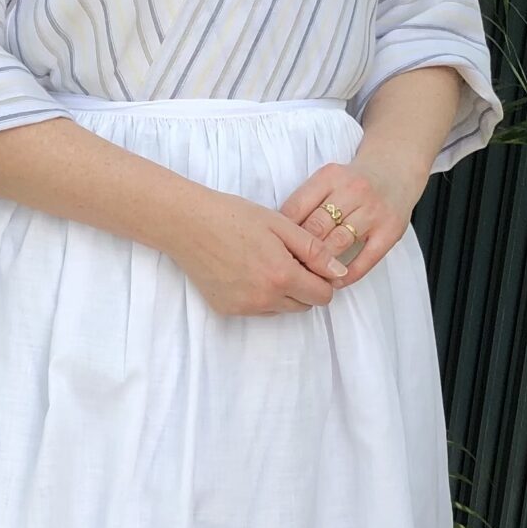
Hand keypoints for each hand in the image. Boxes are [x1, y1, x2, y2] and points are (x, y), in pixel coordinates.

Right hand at [165, 188, 357, 316]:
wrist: (187, 224)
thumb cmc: (234, 216)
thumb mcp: (281, 225)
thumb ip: (314, 250)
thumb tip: (340, 272)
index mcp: (281, 276)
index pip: (323, 296)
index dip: (323, 279)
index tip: (311, 261)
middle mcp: (264, 299)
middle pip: (304, 305)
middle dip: (304, 286)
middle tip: (286, 257)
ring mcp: (244, 308)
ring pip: (281, 309)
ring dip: (283, 292)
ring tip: (263, 262)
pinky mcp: (227, 310)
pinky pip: (257, 310)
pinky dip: (260, 295)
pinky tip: (245, 270)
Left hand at [279, 145, 423, 285]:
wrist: (396, 170)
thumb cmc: (355, 180)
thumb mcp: (328, 179)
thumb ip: (306, 201)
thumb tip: (279, 234)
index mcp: (331, 176)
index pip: (297, 208)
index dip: (282, 233)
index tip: (274, 250)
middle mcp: (354, 191)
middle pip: (316, 227)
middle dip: (298, 250)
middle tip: (286, 268)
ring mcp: (374, 211)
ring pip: (338, 244)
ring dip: (320, 264)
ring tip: (307, 278)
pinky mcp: (390, 231)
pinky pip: (366, 259)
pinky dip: (347, 274)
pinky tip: (334, 280)